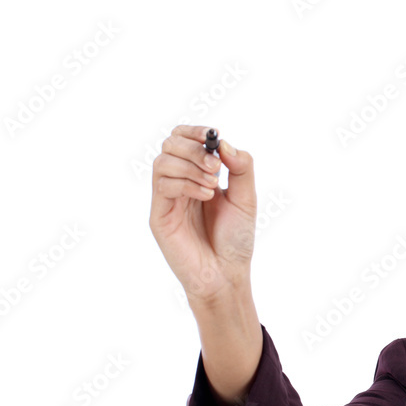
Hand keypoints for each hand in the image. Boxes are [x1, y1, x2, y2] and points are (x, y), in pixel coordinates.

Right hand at [149, 125, 256, 304]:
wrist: (226, 274)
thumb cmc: (236, 239)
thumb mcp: (246, 198)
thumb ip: (240, 167)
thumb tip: (224, 143)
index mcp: (198, 175)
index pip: (184, 140)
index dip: (195, 131)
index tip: (213, 134)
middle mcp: (179, 183)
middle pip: (170, 144)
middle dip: (194, 149)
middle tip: (216, 168)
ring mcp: (167, 199)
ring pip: (163, 161)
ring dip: (191, 166)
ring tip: (213, 186)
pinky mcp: (159, 215)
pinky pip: (163, 185)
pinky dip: (186, 183)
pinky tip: (206, 196)